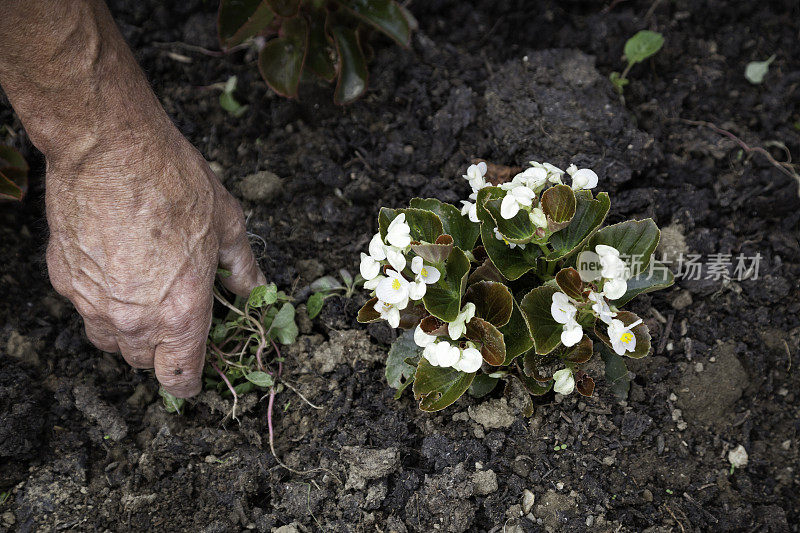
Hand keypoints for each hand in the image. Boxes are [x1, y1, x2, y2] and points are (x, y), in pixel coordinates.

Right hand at [45, 126, 264, 396]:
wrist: (109, 148)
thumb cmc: (174, 183)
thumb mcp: (227, 225)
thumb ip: (242, 268)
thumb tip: (256, 290)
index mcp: (181, 313)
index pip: (180, 377)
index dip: (190, 382)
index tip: (194, 378)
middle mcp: (134, 319)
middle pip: (144, 362)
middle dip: (163, 352)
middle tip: (178, 323)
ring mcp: (92, 302)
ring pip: (110, 341)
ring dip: (130, 333)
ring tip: (149, 298)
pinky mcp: (65, 280)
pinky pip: (85, 309)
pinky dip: (101, 303)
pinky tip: (118, 271)